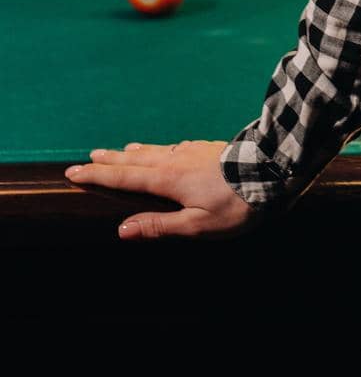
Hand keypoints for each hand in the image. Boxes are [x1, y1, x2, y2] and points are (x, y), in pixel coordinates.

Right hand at [64, 139, 266, 240]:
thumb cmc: (235, 204)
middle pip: (135, 159)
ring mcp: (191, 150)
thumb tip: (122, 229)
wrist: (271, 169)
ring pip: (154, 150)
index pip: (124, 177)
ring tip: (121, 150)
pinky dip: (158, 148)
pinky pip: (172, 147)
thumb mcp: (197, 225)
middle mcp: (175, 160)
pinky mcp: (206, 147)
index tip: (74, 171)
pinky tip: (164, 150)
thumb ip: (159, 225)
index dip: (97, 175)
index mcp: (168, 179)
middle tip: (89, 156)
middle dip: (110, 160)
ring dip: (133, 151)